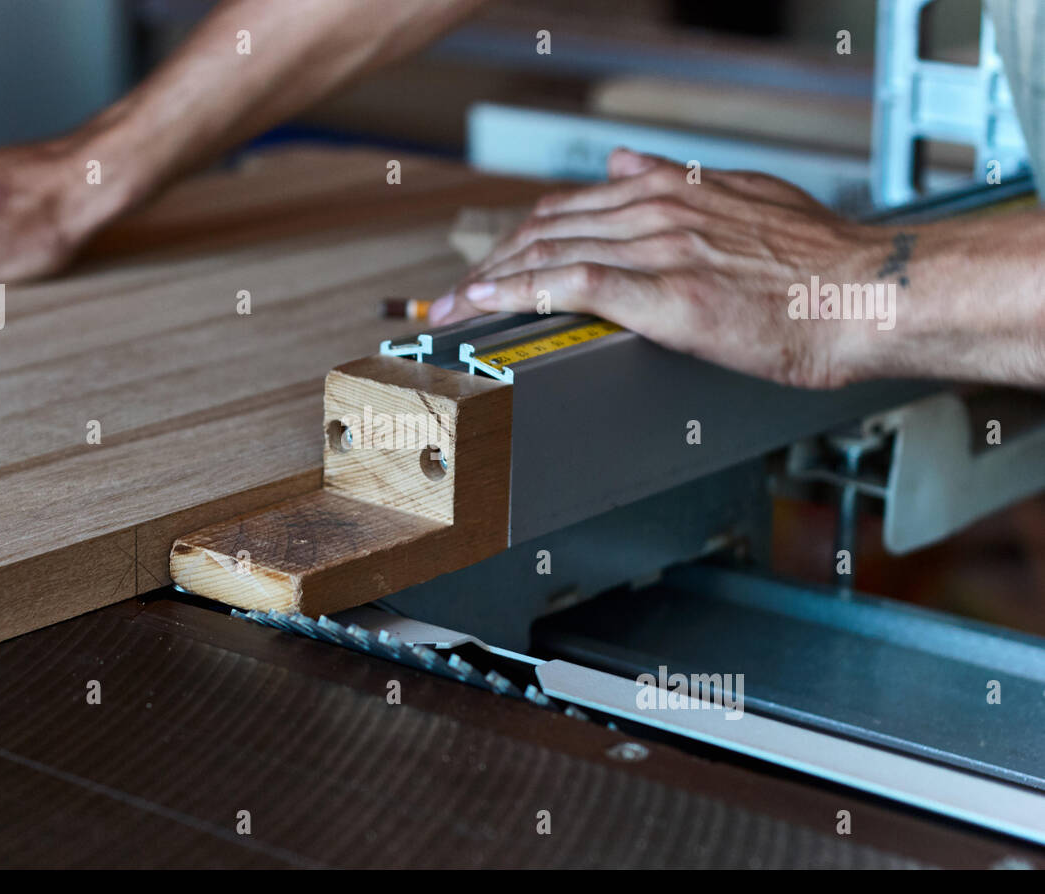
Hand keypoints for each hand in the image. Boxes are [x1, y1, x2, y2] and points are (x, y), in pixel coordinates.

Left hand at [429, 148, 896, 388]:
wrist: (865, 295)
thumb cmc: (818, 263)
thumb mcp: (745, 196)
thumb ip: (679, 181)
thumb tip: (624, 160)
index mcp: (672, 192)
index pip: (570, 209)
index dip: (519, 239)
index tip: (488, 265)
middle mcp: (658, 212)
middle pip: (546, 230)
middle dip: (491, 264)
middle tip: (454, 297)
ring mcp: (660, 251)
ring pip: (550, 255)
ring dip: (491, 282)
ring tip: (452, 308)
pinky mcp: (668, 295)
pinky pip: (575, 285)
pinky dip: (520, 291)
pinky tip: (486, 303)